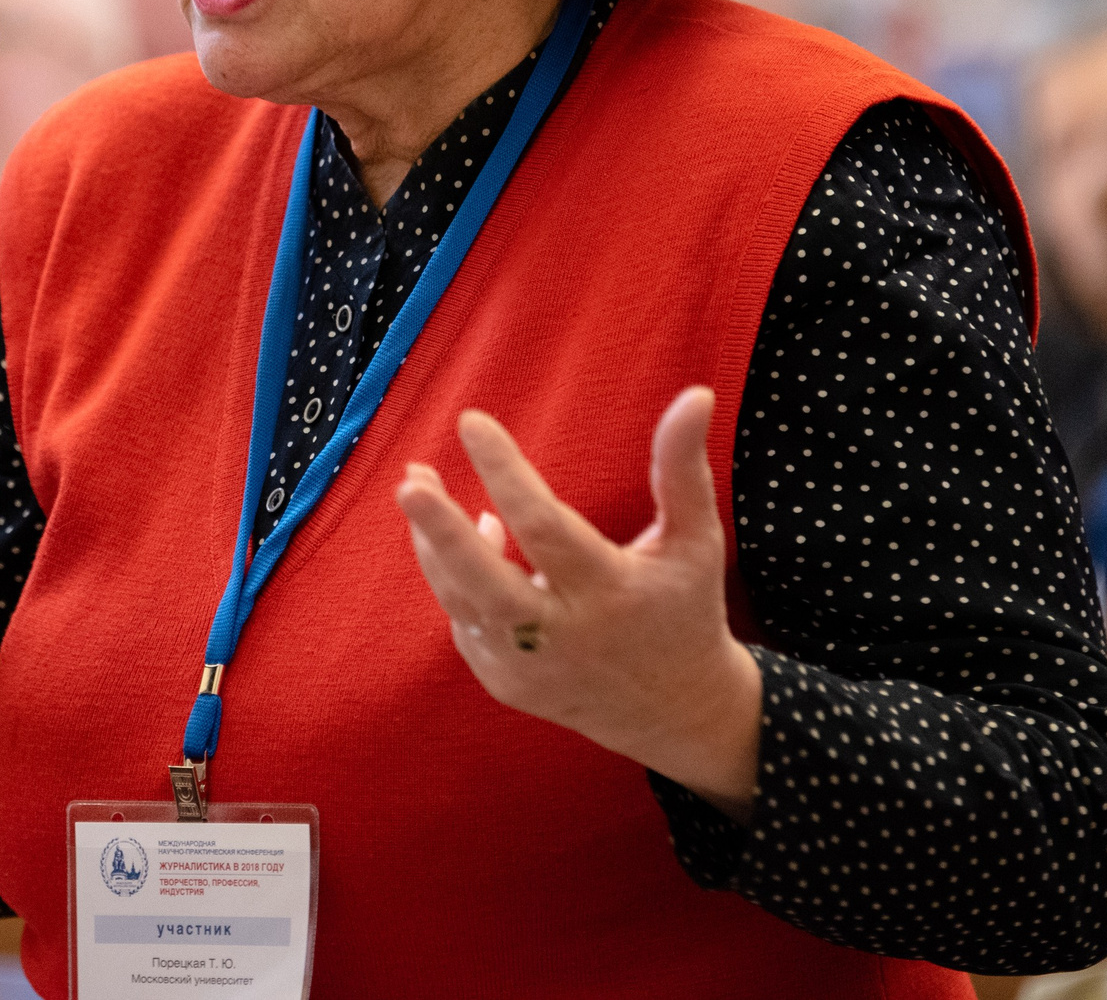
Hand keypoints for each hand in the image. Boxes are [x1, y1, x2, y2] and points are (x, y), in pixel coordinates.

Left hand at [395, 386, 762, 820]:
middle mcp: (563, 635)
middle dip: (441, 532)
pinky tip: (464, 535)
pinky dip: (455, 577)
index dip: (506, 473)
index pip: (545, 527)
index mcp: (610, 593)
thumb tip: (696, 393)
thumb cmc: (684, 610)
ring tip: (418, 486)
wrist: (677, 714)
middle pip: (486, 583)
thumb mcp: (694, 542)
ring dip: (433, 543)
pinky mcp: (504, 682)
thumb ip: (683, 469)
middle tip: (409, 484)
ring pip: (462, 600)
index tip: (471, 422)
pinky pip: (465, 622)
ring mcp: (528, 666)